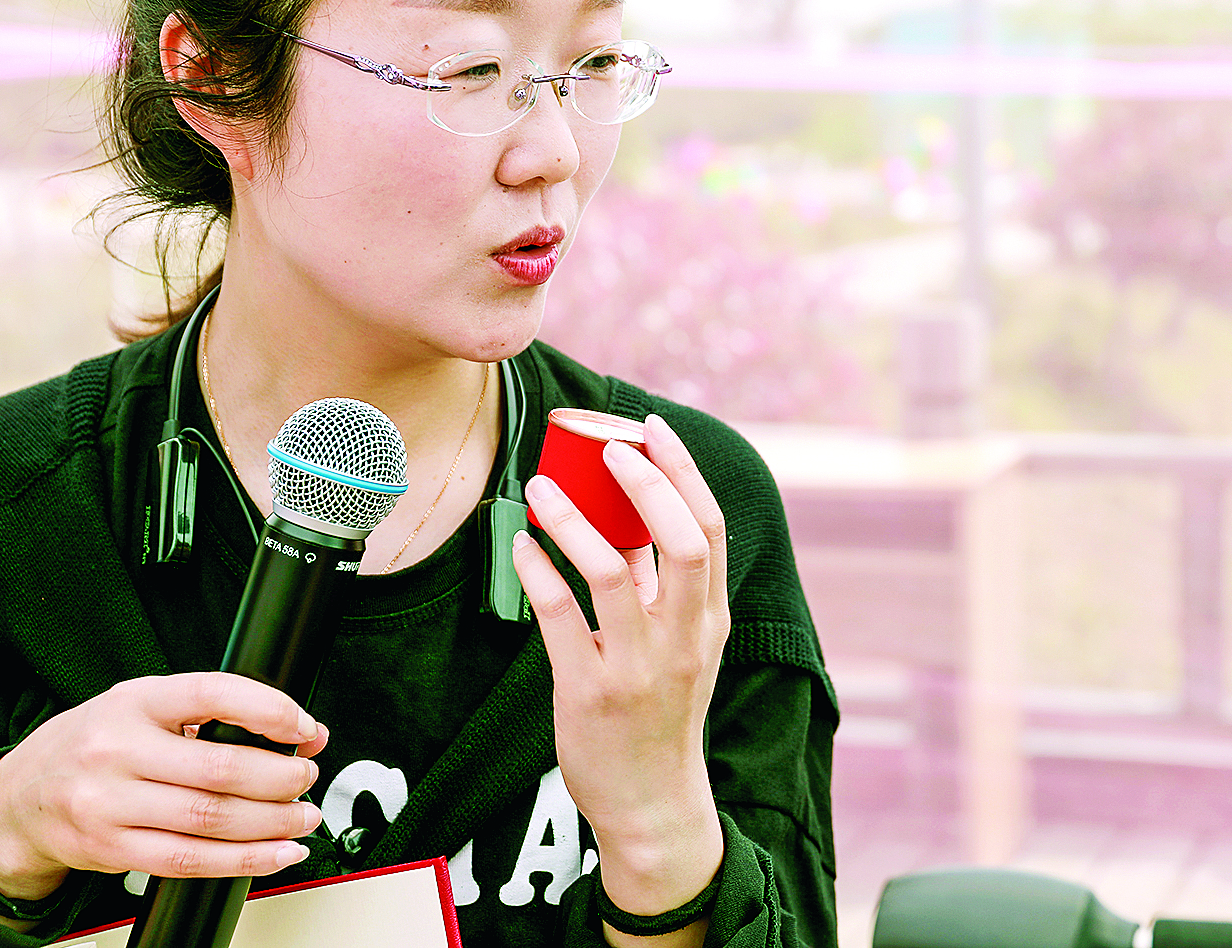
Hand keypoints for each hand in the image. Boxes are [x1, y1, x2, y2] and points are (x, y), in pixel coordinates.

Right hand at [0, 673, 326, 902]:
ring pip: (211, 820)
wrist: (19, 799)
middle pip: (221, 769)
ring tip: (304, 817)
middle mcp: (118, 751)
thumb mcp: (146, 707)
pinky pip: (191, 860)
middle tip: (307, 777)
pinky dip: (246, 860)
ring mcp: (110, 804)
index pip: (213, 693)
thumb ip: (216, 713)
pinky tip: (278, 853)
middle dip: (282, 778)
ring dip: (274, 823)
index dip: (271, 710)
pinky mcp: (112, 849)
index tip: (307, 729)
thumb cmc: (97, 745)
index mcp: (135, 701)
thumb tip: (304, 732)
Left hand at [515, 413, 730, 923]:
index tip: (653, 430)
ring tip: (541, 485)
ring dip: (573, 520)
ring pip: (611, 572)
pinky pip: (559, 616)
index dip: (683, 472)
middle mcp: (684, 638)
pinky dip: (538, 571)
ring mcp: (639, 666)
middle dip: (646, 483)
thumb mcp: (684, 648)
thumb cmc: (661, 714)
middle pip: (681, 540)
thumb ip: (664, 588)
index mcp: (711, 619)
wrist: (652, 803)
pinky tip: (520, 545)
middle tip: (608, 447)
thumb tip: (630, 519)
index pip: (709, 529)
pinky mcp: (590, 691)